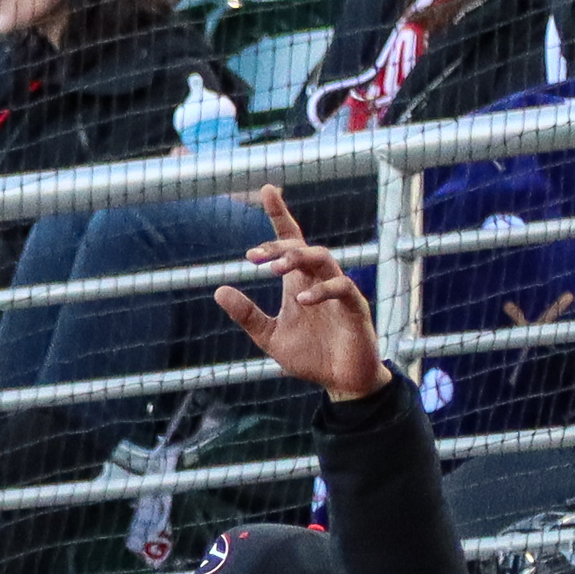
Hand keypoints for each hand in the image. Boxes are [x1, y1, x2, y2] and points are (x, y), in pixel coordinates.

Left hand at [212, 194, 386, 402]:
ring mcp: (339, 293)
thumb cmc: (311, 357)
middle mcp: (319, 281)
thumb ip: (247, 315)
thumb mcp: (270, 337)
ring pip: (323, 259)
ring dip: (298, 259)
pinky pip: (342, 289)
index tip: (268, 190)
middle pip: (303, 247)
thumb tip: (218, 290)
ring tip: (274, 270)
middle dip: (280, 245)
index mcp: (299, 283)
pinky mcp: (355, 309)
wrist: (341, 382)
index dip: (280, 215)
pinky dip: (322, 291)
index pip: (291, 241)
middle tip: (255, 256)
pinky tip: (302, 301)